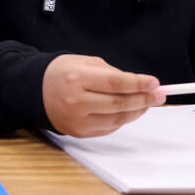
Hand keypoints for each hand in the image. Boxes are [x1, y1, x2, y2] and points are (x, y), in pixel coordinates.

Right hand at [42, 54, 164, 136]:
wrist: (36, 91)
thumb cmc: (61, 74)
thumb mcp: (82, 62)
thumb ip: (110, 72)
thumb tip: (136, 84)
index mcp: (76, 77)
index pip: (115, 82)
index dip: (138, 84)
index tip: (154, 83)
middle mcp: (76, 100)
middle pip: (119, 103)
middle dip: (144, 99)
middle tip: (159, 95)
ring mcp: (77, 119)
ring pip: (117, 118)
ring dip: (137, 111)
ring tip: (147, 103)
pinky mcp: (79, 132)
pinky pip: (109, 127)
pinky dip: (123, 119)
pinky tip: (129, 111)